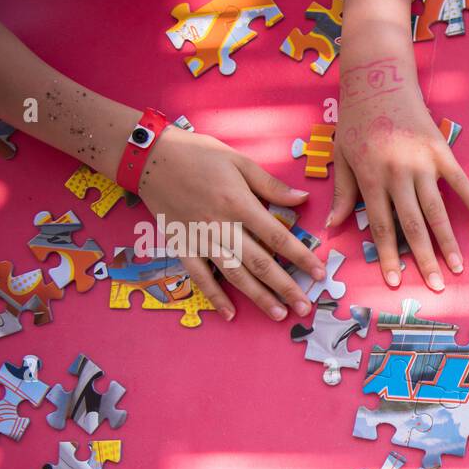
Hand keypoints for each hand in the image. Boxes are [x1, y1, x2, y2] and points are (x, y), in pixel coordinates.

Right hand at [138, 126, 323, 321]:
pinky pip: (198, 275)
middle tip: (304, 307)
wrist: (149, 156)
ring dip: (257, 296)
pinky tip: (229, 314)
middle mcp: (221, 225)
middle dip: (284, 287)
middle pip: (259, 262)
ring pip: (233, 273)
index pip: (277, 237)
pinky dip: (213, 295)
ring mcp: (200, 238)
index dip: (301, 257)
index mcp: (239, 203)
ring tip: (278, 314)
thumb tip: (303, 199)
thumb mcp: (239, 161)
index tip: (319, 274)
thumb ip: (271, 185)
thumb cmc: (197, 154)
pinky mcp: (181, 245)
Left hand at [326, 37, 468, 290]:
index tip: (396, 282)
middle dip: (423, 259)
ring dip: (448, 242)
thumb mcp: (342, 155)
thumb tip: (333, 228)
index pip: (381, 226)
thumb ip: (342, 193)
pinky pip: (459, 180)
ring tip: (458, 268)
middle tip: (436, 288)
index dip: (389, 256)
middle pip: (412, 225)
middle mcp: (398, 173)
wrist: (379, 76)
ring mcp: (422, 162)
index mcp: (371, 177)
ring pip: (436, 210)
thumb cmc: (356, 118)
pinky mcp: (441, 149)